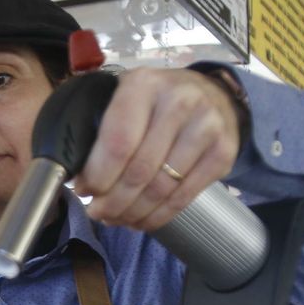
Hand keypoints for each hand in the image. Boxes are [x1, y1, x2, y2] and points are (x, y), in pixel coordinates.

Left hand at [74, 68, 241, 231]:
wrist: (213, 94)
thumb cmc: (156, 101)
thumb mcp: (126, 97)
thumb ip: (102, 130)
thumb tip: (80, 179)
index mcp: (144, 85)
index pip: (118, 143)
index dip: (98, 176)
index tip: (85, 191)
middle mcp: (179, 102)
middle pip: (139, 171)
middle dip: (112, 201)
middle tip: (98, 213)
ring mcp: (206, 127)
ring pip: (161, 189)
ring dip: (133, 212)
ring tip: (117, 219)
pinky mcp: (223, 153)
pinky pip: (184, 197)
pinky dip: (158, 216)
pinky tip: (141, 219)